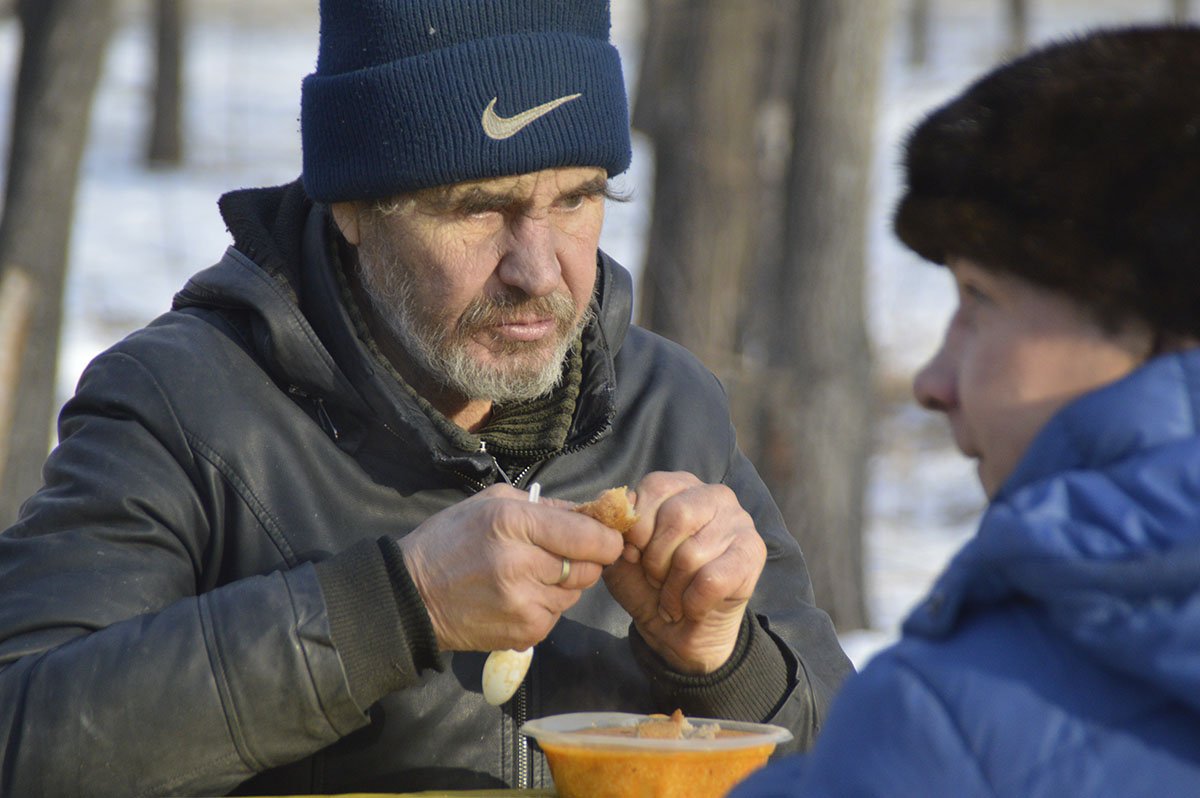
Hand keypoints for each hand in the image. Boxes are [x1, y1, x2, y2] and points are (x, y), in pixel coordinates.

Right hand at [398, 484, 624, 652]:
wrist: (412, 597)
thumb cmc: (450, 540)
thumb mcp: (491, 503)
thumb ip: (544, 506)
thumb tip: (589, 513)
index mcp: (513, 523)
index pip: (588, 536)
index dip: (607, 538)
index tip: (605, 537)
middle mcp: (521, 565)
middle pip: (589, 567)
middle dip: (585, 560)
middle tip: (560, 554)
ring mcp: (523, 604)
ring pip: (575, 593)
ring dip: (563, 584)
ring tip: (530, 575)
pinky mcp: (525, 634)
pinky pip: (557, 615)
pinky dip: (546, 605)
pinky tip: (519, 596)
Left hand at [603, 472, 766, 673]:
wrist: (678, 634)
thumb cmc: (650, 588)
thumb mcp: (623, 558)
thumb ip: (617, 531)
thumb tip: (622, 519)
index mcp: (680, 487)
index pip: (656, 487)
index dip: (638, 527)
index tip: (634, 555)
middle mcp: (715, 496)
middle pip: (676, 517)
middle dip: (655, 560)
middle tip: (655, 580)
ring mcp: (740, 522)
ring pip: (692, 554)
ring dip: (672, 589)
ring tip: (673, 598)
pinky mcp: (754, 554)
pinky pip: (711, 580)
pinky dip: (692, 603)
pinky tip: (693, 607)